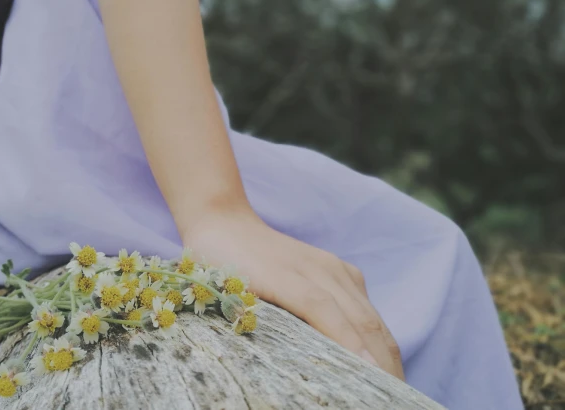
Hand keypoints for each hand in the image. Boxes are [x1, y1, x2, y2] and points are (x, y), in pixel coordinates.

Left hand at [181, 206, 404, 380]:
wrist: (225, 223)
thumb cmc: (220, 264)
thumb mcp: (231, 293)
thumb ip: (259, 319)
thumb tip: (293, 357)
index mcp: (296, 280)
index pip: (337, 323)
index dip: (359, 356)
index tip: (378, 387)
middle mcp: (323, 272)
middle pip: (364, 325)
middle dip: (384, 367)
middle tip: (395, 401)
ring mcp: (334, 269)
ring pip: (371, 318)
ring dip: (387, 355)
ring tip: (395, 390)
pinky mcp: (338, 269)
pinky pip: (365, 305)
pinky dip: (377, 336)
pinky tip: (381, 361)